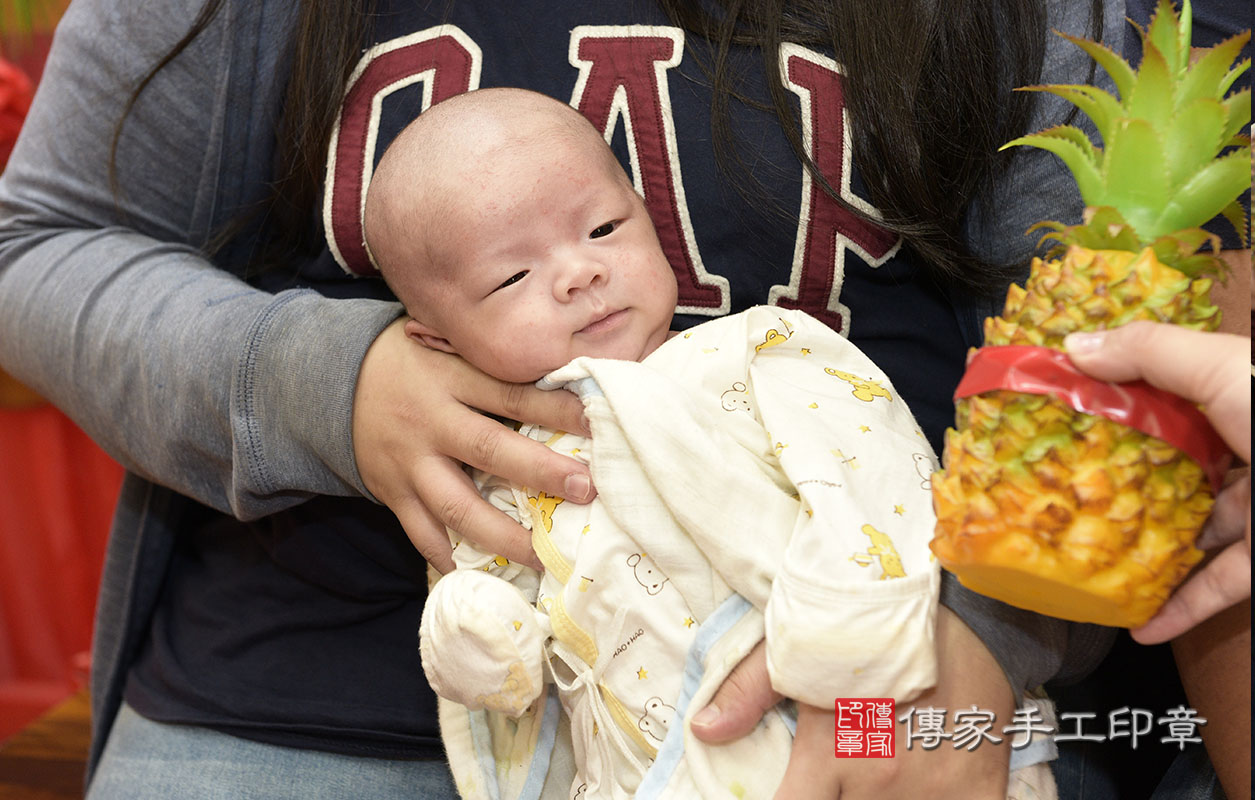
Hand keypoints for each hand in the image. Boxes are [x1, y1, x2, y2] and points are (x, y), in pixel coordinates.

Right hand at [353, 318, 594, 571]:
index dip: (556, 409)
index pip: (511, 394)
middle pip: (490, 450)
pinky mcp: (392, 493)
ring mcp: (409, 462)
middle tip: (586, 490)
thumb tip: (568, 378)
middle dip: (541, 473)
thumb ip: (494, 364)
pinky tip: (482, 576)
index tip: (599, 425)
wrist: (333, 380)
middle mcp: (430, 420)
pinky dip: (449, 557)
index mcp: (450, 377)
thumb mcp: (450, 346)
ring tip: (542, 556)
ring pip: (457, 505)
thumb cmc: (413, 360)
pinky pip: (421, 533)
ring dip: (503, 535)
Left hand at [692, 607, 1012, 798]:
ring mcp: (932, 794)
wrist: (965, 607)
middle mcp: (876, 784)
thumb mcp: (799, 647)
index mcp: (828, 755)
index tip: (795, 792)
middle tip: (842, 782)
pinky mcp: (980, 794)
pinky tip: (928, 791)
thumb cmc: (872, 625)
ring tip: (883, 782)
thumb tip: (703, 731)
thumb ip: (748, 691)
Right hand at [1064, 322, 1250, 642]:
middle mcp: (1251, 448)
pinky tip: (1139, 626)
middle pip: (1177, 462)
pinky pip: (1220, 586)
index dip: (1116, 392)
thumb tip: (1073, 349)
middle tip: (1062, 487)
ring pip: (1196, 528)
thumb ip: (1150, 354)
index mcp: (1240, 395)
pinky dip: (1181, 607)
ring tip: (1090, 554)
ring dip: (1148, 545)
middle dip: (1124, 474)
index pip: (1169, 388)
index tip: (1060, 407)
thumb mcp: (1224, 369)